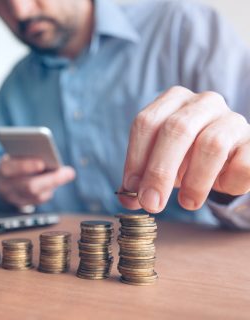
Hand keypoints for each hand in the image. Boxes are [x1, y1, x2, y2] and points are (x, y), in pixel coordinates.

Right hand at [0, 155, 75, 207]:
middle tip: (69, 172)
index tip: (41, 163)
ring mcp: (13, 198)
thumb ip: (26, 155)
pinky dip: (49, 190)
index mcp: (2, 169)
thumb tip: (49, 157)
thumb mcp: (14, 156)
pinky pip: (38, 200)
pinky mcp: (21, 205)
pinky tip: (56, 182)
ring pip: (36, 195)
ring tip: (67, 174)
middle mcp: (6, 186)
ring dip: (53, 184)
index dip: (26, 166)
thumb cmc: (12, 163)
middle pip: (29, 186)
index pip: (11, 168)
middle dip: (51, 179)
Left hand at [119, 86, 249, 212]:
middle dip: (159, 171)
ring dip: (194, 181)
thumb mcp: (161, 165)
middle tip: (151, 203)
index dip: (136, 157)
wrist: (229, 159)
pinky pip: (242, 163)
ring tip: (187, 203)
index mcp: (173, 101)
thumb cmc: (188, 159)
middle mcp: (203, 102)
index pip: (146, 122)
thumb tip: (126, 199)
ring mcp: (232, 119)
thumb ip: (142, 179)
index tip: (131, 188)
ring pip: (210, 144)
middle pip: (176, 129)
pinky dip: (228, 182)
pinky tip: (220, 186)